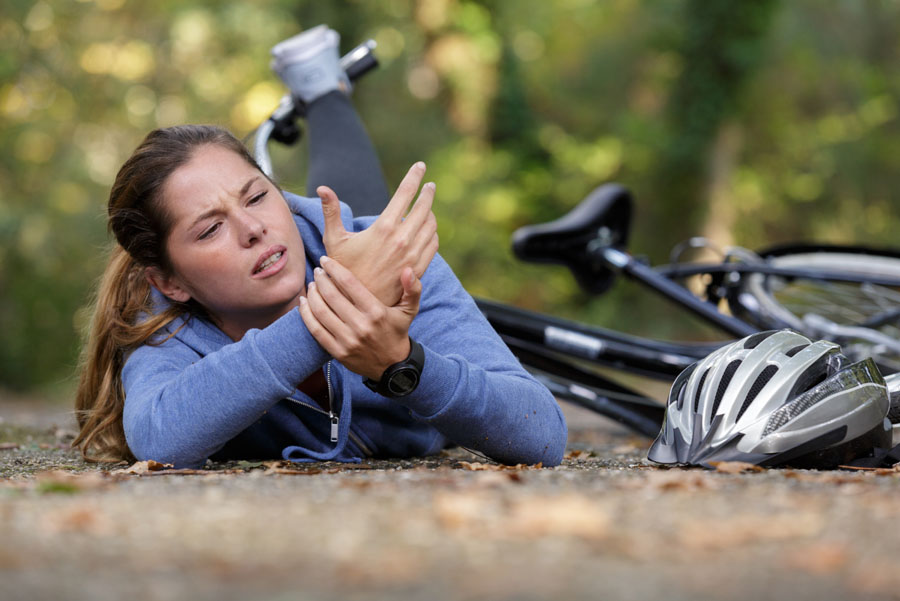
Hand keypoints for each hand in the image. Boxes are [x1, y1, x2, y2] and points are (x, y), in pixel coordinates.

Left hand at [298, 256, 420, 379]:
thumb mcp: (410, 311)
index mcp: (376, 312)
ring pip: (321, 312)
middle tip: (317, 271)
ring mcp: (348, 340)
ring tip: (312, 284)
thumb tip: (407, 269)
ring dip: (312, 294)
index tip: (325, 260)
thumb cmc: (398, 332)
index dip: (334, 269)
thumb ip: (413, 289)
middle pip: (331, 296)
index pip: (349, 284)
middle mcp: (361, 326)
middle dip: (321, 279)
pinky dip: (306, 314)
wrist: (392, 367)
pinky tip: (304, 302)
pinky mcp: (338, 352)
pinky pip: (315, 330)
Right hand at [317, 162, 438, 305]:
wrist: (357, 304)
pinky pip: (433, 245)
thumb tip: (322, 188)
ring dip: (431, 214)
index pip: (405, 193)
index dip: (414, 177)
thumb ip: (331, 211)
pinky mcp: (418, 268)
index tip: (421, 166)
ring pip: (431, 226)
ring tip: (428, 207)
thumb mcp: (335, 239)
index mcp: (384, 228)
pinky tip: (428, 230)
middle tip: (430, 185)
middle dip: (428, 193)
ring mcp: (412, 255)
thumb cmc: (343, 269)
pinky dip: (433, 233)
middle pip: (424, 208)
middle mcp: (402, 240)